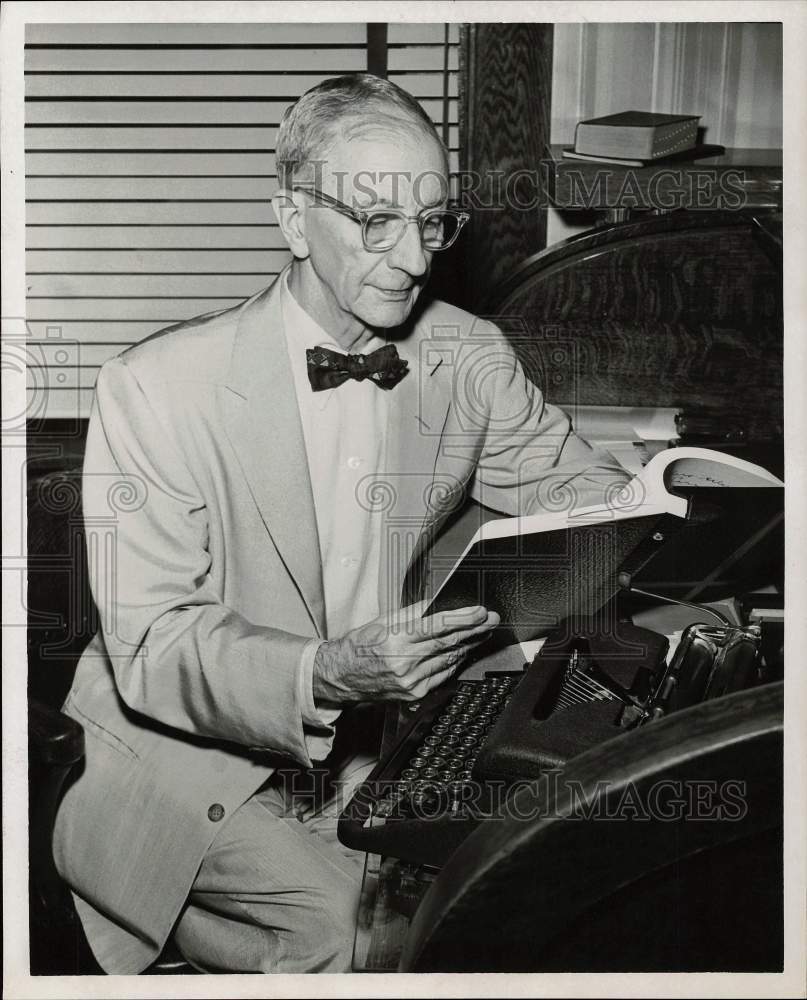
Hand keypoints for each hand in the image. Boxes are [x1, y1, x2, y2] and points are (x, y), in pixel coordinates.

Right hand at [312, 600, 499, 703]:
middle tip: (490, 620)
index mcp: (396, 639)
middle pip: (449, 643)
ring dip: (468, 645)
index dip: (463, 619)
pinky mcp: (414, 693)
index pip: (438, 626)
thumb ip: (413, 613)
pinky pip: (443, 675)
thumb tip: (439, 604)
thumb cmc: (360, 645)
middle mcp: (404, 661)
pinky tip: (463, 651)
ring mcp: (411, 680)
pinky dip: (455, 661)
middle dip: (475, 630)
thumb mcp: (384, 621)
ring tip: (481, 633)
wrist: (341, 675)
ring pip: (449, 659)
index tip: (480, 612)